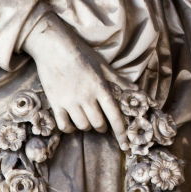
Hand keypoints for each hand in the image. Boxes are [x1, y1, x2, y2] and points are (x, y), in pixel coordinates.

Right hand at [23, 14, 128, 146]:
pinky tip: (72, 122)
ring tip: (87, 119)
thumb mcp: (103, 65)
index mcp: (101, 88)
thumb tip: (136, 90)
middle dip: (102, 127)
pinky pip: (64, 125)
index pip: (115, 116)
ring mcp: (70, 101)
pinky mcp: (55, 103)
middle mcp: (86, 97)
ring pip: (82, 126)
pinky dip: (70, 127)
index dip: (121, 132)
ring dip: (87, 126)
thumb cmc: (81, 53)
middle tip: (102, 123)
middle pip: (98, 123)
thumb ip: (119, 80)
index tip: (125, 144)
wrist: (53, 47)